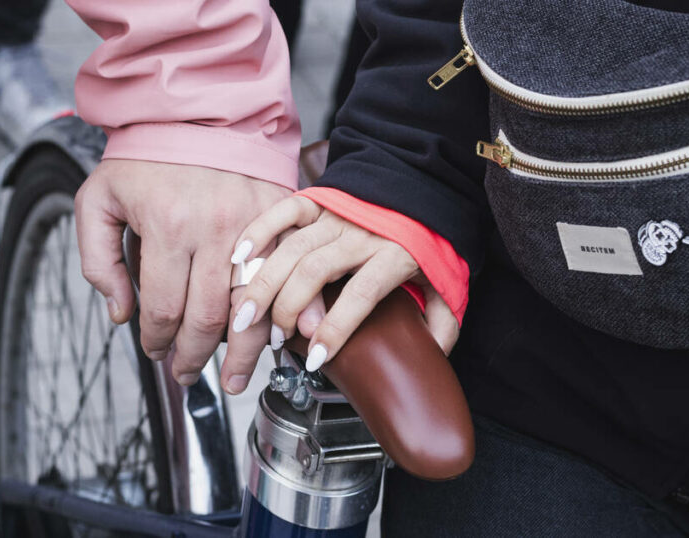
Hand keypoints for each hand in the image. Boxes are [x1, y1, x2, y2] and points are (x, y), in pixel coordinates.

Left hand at [75, 158, 288, 390]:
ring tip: (233, 380)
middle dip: (194, 357)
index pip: (162, 308)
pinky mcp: (281, 214)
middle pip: (209, 318)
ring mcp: (254, 222)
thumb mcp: (98, 200)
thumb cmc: (144, 157)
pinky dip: (289, 312)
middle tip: (186, 375)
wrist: (198, 108)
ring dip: (243, 352)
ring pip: (254, 306)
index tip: (152, 351)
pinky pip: (287, 274)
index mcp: (168, 226)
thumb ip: (97, 261)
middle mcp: (215, 228)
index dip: (155, 340)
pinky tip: (285, 340)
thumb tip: (120, 314)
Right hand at [229, 196, 458, 373]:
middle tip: (276, 338)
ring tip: (246, 314)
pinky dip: (260, 231)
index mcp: (394, 255)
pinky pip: (285, 211)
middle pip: (315, 271)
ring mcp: (337, 215)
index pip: (360, 295)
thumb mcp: (447, 281)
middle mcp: (361, 234)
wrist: (428, 182)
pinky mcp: (321, 200)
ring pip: (293, 248)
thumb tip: (432, 357)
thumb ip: (443, 321)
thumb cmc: (432, 236)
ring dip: (265, 282)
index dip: (335, 329)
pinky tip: (241, 257)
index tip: (317, 357)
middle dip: (288, 309)